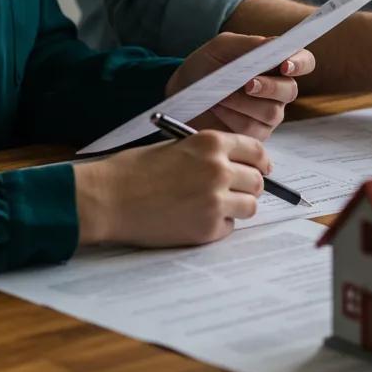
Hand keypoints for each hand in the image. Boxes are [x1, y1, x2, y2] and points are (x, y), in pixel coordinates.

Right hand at [74, 129, 269, 246]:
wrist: (108, 197)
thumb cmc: (135, 170)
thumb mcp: (177, 147)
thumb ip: (209, 154)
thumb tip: (236, 166)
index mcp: (212, 143)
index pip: (256, 151)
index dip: (261, 162)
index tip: (263, 169)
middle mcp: (219, 169)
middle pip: (257, 181)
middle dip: (249, 187)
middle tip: (236, 192)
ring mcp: (216, 200)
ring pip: (249, 206)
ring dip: (236, 207)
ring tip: (211, 207)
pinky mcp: (207, 228)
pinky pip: (228, 228)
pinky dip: (217, 226)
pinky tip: (194, 220)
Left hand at [165, 32, 315, 139]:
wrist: (181, 94)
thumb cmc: (204, 66)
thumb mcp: (221, 48)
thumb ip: (248, 44)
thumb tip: (275, 44)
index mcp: (275, 64)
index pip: (304, 62)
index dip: (300, 63)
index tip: (285, 65)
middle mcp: (277, 90)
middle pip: (290, 90)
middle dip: (269, 87)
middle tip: (247, 84)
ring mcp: (268, 114)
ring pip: (272, 113)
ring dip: (244, 103)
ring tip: (222, 96)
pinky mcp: (255, 135)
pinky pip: (253, 130)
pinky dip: (233, 118)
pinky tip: (219, 109)